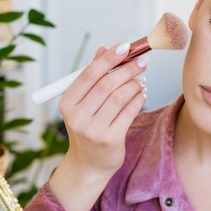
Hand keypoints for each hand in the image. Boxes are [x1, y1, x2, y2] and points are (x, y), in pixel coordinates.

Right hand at [50, 42, 147, 210]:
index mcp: (67, 103)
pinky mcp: (110, 140)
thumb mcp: (84, 102)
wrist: (89, 164)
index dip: (109, 58)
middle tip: (142, 60)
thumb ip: (93, 75)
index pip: (89, 74)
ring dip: (135, 84)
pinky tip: (142, 93)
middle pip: (106, 84)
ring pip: (120, 97)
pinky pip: (129, 112)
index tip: (125, 46)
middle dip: (127, 69)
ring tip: (142, 78)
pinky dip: (139, 98)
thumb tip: (103, 47)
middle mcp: (77, 117)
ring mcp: (93, 130)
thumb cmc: (88, 126)